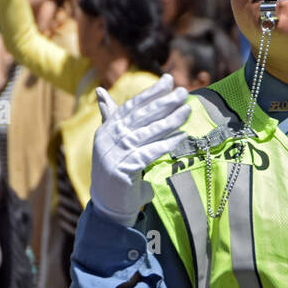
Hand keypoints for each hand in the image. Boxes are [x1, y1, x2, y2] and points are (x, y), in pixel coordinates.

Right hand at [90, 74, 189, 225]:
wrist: (110, 207)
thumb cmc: (117, 173)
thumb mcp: (113, 144)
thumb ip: (111, 119)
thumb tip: (100, 91)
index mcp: (106, 130)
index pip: (131, 106)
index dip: (150, 92)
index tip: (169, 80)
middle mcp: (107, 140)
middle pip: (140, 116)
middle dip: (164, 102)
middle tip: (184, 92)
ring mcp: (114, 155)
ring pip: (146, 133)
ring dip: (169, 120)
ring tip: (187, 111)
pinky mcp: (123, 170)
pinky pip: (149, 153)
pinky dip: (166, 143)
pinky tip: (181, 136)